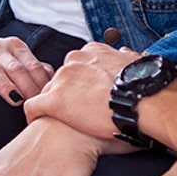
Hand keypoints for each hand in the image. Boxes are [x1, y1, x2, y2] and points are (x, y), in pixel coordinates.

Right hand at [0, 36, 54, 105]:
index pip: (32, 66)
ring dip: (4, 84)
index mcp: (15, 46)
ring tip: (14, 98)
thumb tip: (56, 80)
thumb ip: (34, 70)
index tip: (48, 103)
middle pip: (15, 68)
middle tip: (35, 107)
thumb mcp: (16, 62)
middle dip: (27, 88)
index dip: (41, 84)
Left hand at [24, 43, 138, 138]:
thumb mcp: (133, 64)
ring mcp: (63, 79)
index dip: (80, 82)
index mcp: (92, 53)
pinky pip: (34, 106)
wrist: (141, 100)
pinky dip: (34, 114)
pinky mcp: (54, 100)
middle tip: (77, 111)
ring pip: (49, 92)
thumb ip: (123, 57)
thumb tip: (123, 53)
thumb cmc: (143, 87)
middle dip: (67, 93)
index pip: (77, 66)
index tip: (85, 94)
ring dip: (54, 104)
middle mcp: (75, 61)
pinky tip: (38, 122)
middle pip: (62, 78)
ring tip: (62, 121)